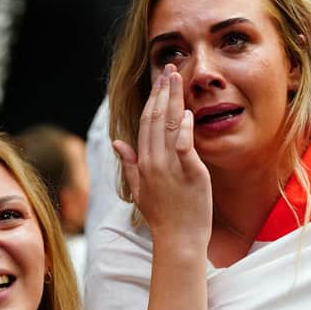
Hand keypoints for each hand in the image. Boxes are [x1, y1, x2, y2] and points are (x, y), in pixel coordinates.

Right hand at [113, 65, 212, 247]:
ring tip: (178, 79)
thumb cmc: (161, 216)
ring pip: (169, 126)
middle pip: (156, 118)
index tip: (159, 81)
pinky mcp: (192, 173)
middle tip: (170, 70)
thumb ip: (129, 164)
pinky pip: (185, 145)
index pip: (145, 123)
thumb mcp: (139, 190)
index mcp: (143, 163)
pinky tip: (188, 112)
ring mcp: (172, 167)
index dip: (152, 99)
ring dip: (173, 100)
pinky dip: (185, 127)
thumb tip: (118, 143)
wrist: (179, 239)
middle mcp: (154, 161)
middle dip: (162, 91)